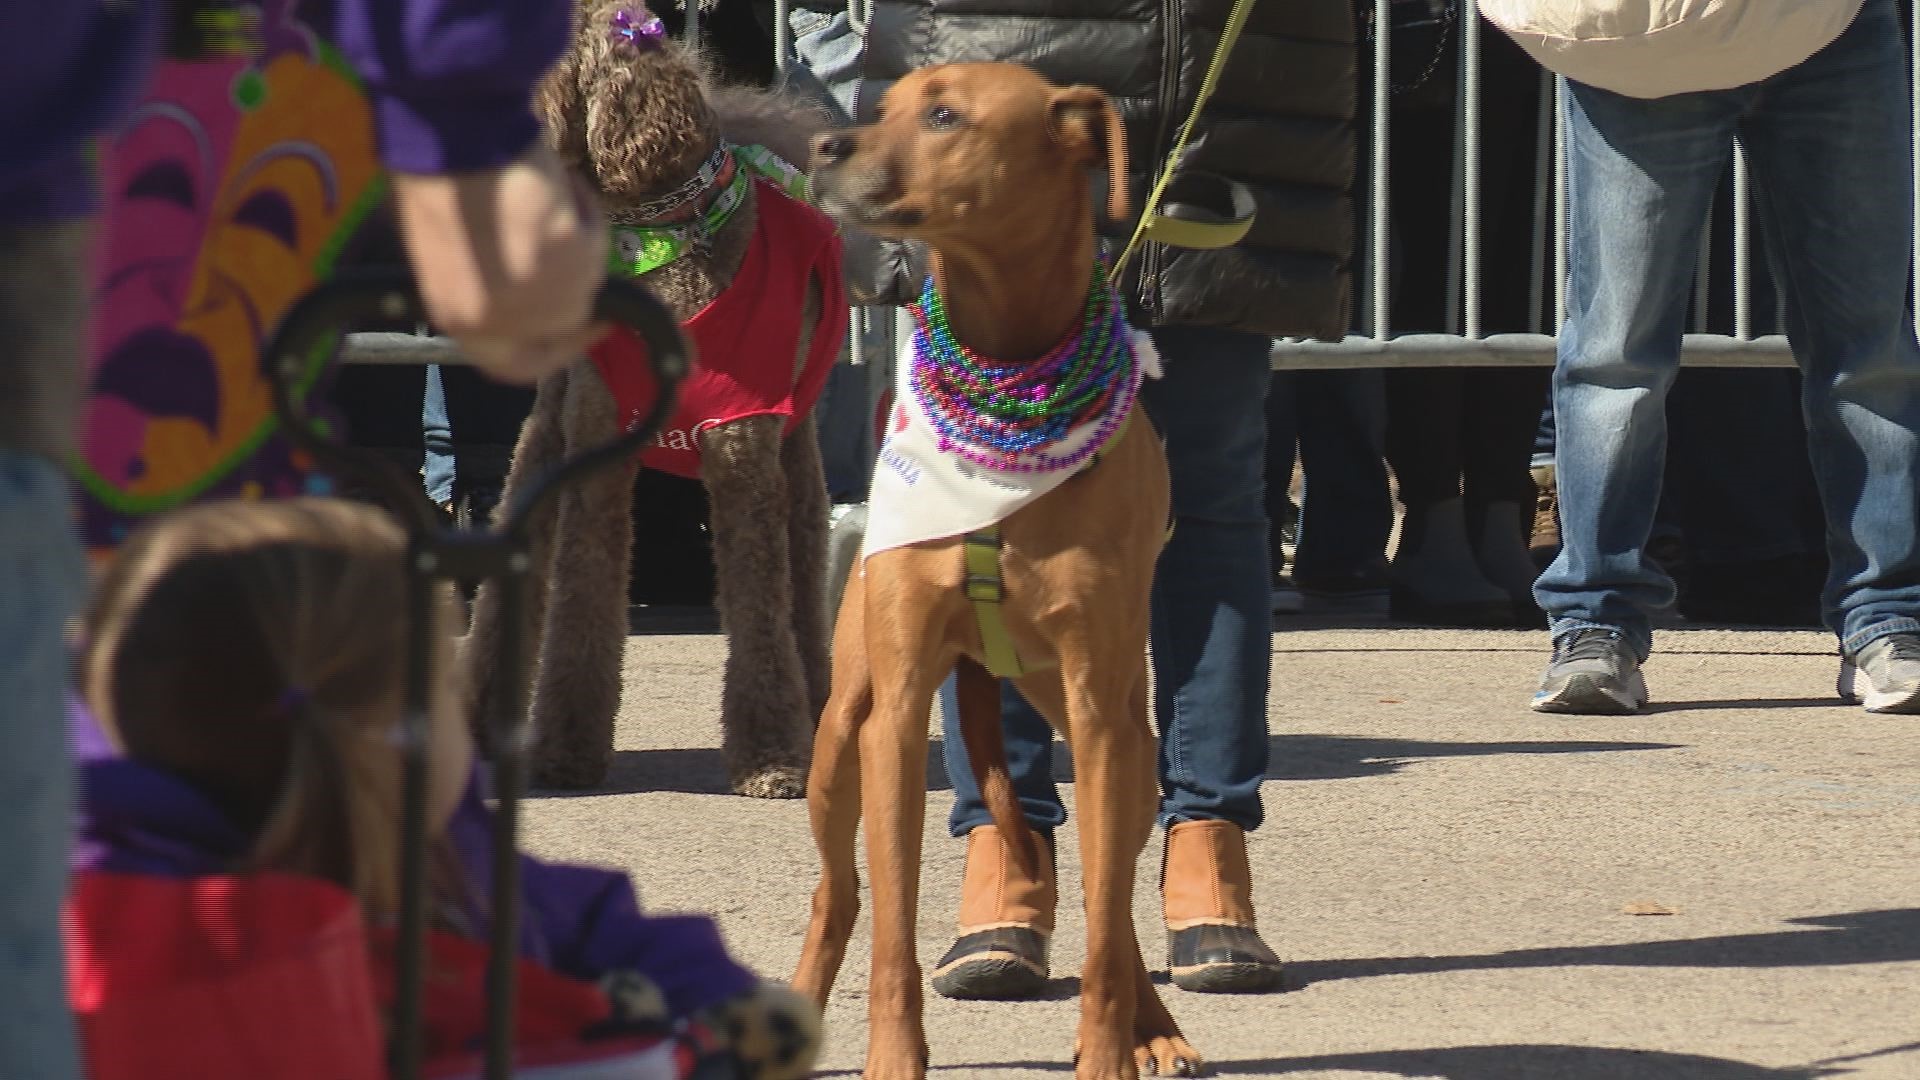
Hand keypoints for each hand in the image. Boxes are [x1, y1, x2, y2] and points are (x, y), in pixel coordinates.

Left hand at [390, 143, 607, 383]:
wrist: (451, 140)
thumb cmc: (440, 185)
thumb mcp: (452, 259)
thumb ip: (490, 292)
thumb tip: (530, 290)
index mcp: (462, 322)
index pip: (518, 366)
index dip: (553, 352)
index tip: (578, 329)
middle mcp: (503, 320)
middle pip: (563, 326)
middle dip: (577, 293)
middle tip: (586, 259)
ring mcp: (541, 293)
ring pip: (586, 283)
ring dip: (579, 244)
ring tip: (553, 201)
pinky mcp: (571, 257)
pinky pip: (594, 242)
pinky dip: (584, 213)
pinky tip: (559, 188)